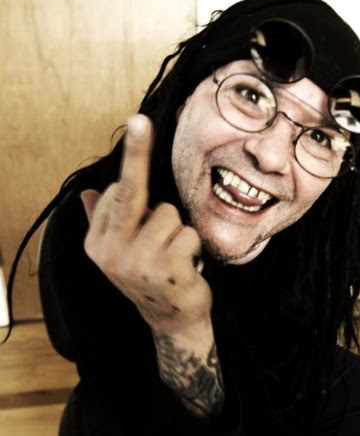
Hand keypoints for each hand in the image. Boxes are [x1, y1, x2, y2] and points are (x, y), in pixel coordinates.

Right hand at [80, 114, 211, 332]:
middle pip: (129, 192)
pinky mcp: (167, 270)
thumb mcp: (121, 252)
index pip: (116, 193)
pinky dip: (193, 246)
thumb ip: (103, 221)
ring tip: (174, 254)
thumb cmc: (150, 277)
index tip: (139, 126)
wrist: (171, 320)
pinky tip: (186, 266)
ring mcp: (138, 263)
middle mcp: (112, 252)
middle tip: (141, 119)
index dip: (135, 168)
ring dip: (178, 231)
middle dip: (135, 153)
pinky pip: (189, 234)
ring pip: (170, 215)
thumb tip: (85, 193)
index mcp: (98, 243)